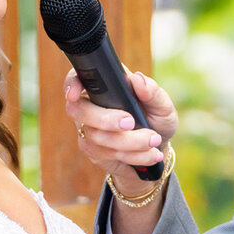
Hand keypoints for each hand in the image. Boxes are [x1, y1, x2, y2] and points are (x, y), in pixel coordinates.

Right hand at [62, 67, 179, 192]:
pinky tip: (150, 155)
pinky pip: (106, 154)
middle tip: (130, 122)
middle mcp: (92, 106)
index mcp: (106, 86)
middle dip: (105, 119)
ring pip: (96, 136)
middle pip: (78, 110)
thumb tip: (138, 79)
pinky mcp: (94, 151)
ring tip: (154, 140)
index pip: (77, 78)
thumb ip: (152, 92)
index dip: (71, 84)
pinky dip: (133, 155)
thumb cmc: (157, 120)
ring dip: (130, 141)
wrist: (159, 149)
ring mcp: (89, 130)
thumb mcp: (162, 105)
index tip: (75, 94)